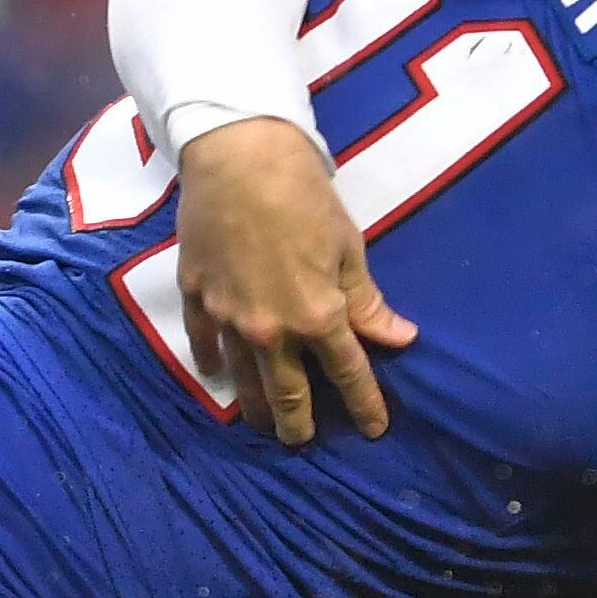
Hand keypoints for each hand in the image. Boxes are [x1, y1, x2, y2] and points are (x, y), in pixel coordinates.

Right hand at [177, 116, 417, 445]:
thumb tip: (400, 338)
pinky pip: (203, 344)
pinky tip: (218, 374)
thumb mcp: (348, 248)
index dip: (364, 405)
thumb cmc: (304, 196)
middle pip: (288, 394)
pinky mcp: (196, 297)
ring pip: (244, 380)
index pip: (349, 374)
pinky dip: (212, 364)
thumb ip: (366, 302)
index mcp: (317, 316)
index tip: (374, 429)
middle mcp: (271, 330)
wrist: (239, 158)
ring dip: (256, 407)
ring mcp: (229, 318)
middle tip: (302, 440)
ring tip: (263, 423)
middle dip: (299, 424)